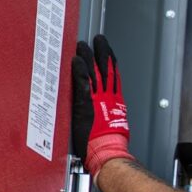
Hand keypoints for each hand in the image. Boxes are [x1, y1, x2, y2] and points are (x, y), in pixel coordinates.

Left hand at [71, 35, 131, 175]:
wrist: (107, 151)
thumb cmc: (109, 144)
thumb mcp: (114, 124)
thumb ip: (109, 114)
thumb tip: (107, 112)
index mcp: (115, 102)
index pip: (114, 76)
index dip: (112, 62)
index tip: (109, 51)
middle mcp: (107, 97)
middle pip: (106, 69)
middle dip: (103, 52)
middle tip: (100, 40)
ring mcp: (96, 100)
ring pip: (94, 73)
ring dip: (89, 56)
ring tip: (83, 44)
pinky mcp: (84, 105)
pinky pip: (82, 84)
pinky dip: (79, 71)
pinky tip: (76, 60)